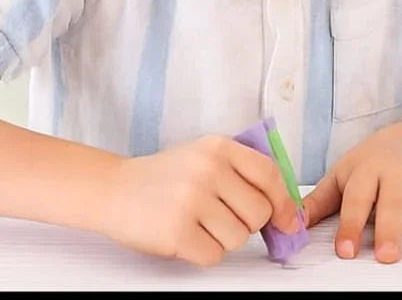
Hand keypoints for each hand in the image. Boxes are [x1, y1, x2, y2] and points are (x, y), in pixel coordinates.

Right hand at [103, 137, 301, 265]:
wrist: (114, 189)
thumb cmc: (165, 177)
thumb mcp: (204, 155)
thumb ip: (240, 171)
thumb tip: (283, 209)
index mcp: (219, 147)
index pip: (270, 174)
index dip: (284, 201)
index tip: (287, 220)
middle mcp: (208, 170)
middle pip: (258, 213)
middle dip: (247, 224)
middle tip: (223, 219)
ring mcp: (192, 200)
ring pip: (238, 238)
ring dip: (223, 240)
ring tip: (199, 225)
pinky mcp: (177, 231)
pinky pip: (214, 256)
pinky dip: (204, 253)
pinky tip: (187, 237)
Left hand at [303, 125, 401, 271]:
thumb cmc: (376, 162)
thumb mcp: (345, 172)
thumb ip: (321, 201)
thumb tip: (293, 225)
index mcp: (369, 168)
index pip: (357, 197)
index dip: (350, 225)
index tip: (346, 251)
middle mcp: (400, 172)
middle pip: (395, 200)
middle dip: (390, 229)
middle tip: (386, 258)